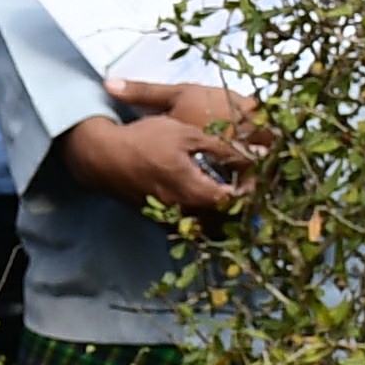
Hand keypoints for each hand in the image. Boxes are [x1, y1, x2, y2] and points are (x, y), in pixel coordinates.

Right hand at [56, 75, 263, 222]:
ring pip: (209, 229)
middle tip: (249, 187)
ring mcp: (172, 221)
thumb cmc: (146, 141)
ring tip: (231, 196)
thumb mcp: (188, 135)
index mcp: (196, 193)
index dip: (253, 190)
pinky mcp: (160, 221)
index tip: (258, 176)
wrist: (103, 157)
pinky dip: (205, 219)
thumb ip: (225, 148)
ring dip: (224, 217)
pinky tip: (208, 202)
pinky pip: (191, 228)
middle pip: (226, 222)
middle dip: (242, 208)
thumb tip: (261, 153)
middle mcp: (186, 213)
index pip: (238, 203)